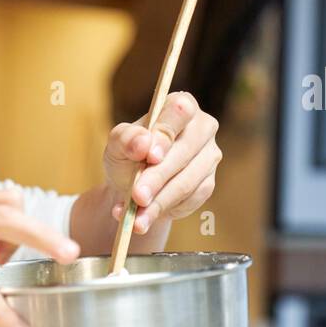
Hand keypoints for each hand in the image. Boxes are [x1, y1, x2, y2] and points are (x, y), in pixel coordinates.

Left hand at [103, 92, 221, 235]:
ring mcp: (208, 157)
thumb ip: (126, 138)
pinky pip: (190, 200)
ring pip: (187, 182)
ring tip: (135, 218)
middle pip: (185, 151)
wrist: (131, 187)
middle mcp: (201, 128)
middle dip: (158, 177)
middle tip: (137, 196)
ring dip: (159, 202)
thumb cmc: (127, 156)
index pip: (180, 111)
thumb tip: (143, 143)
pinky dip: (163, 212)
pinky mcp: (207, 184)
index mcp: (179, 107)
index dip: (166, 133)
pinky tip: (143, 218)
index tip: (149, 155)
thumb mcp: (117, 144)